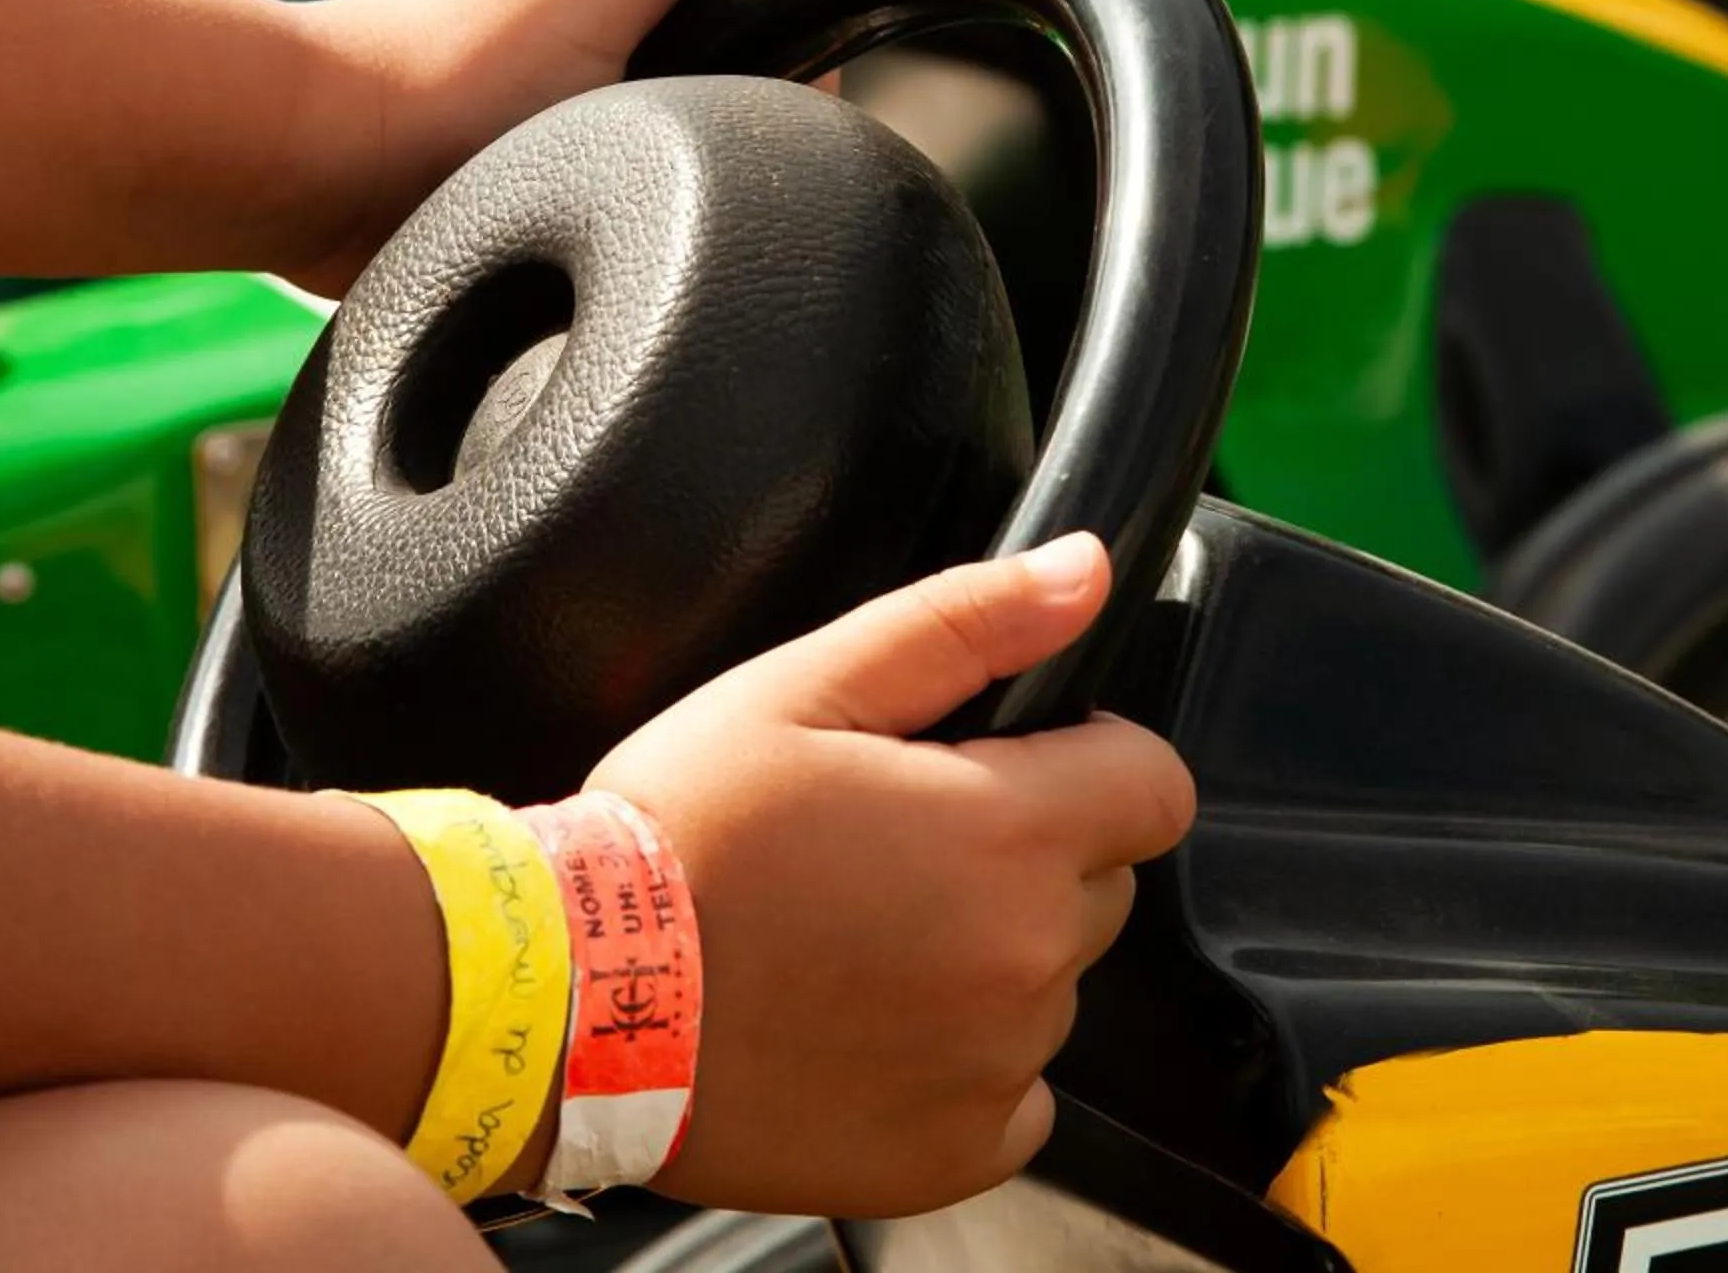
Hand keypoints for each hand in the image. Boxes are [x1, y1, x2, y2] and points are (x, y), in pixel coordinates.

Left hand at [279, 0, 797, 290]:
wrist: (325, 166)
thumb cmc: (449, 67)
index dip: (776, 20)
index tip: (805, 76)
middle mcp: (571, 29)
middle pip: (698, 55)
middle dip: (727, 93)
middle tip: (727, 139)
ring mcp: (540, 104)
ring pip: (653, 125)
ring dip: (668, 150)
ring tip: (660, 182)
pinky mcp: (512, 176)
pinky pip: (600, 183)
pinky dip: (614, 196)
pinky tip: (611, 213)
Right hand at [584, 534, 1196, 1217]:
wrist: (572, 1003)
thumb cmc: (678, 840)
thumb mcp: (804, 687)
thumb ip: (966, 621)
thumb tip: (1083, 574)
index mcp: (1010, 830)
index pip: (1155, 785)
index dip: (1091, 761)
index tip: (1009, 769)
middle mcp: (1027, 957)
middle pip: (1100, 887)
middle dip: (1025, 859)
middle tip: (893, 855)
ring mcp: (998, 1065)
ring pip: (1047, 989)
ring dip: (983, 961)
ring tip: (854, 942)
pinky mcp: (957, 1153)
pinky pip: (1013, 1097)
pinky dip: (959, 1067)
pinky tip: (862, 1027)